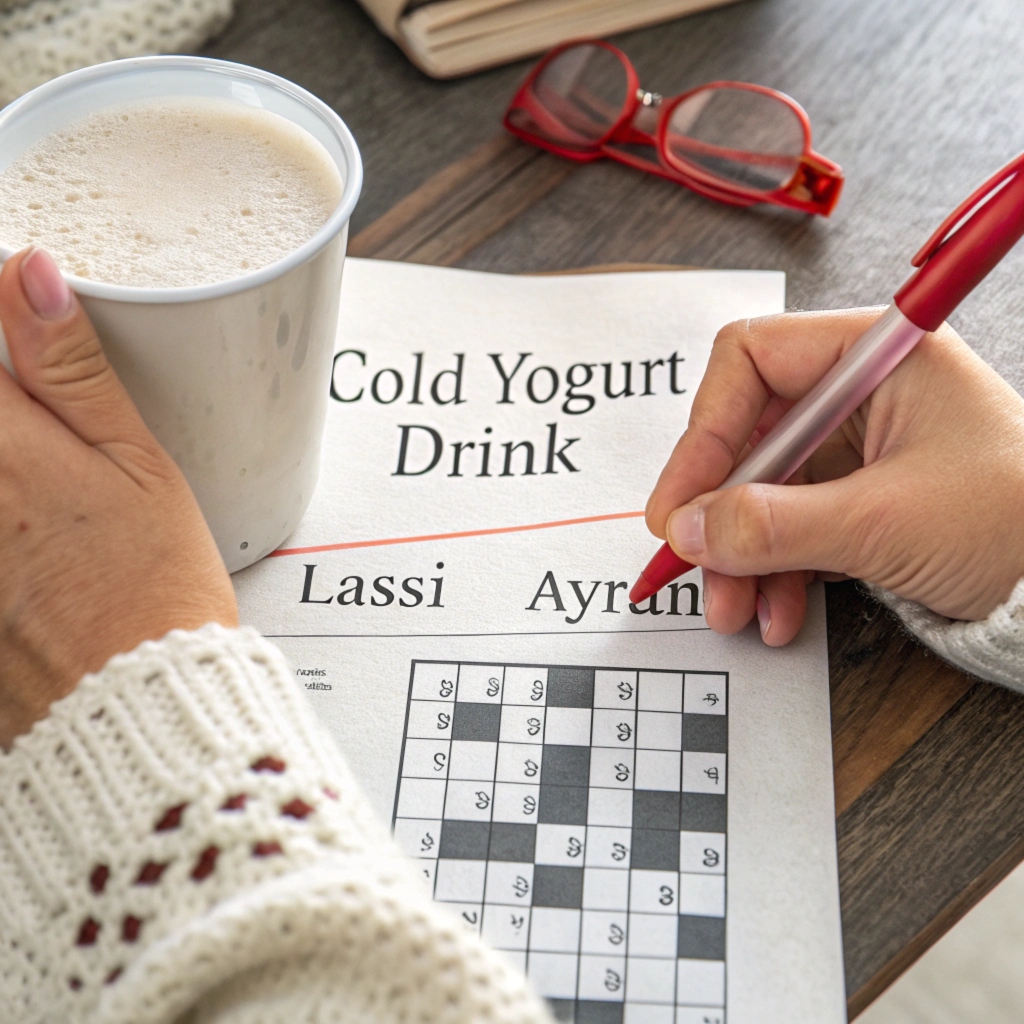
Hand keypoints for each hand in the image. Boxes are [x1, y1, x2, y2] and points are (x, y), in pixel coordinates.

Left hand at [0, 248, 236, 746]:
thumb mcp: (138, 465)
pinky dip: (15, 514)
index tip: (23, 328)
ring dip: (20, 460)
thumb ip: (73, 369)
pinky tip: (41, 533)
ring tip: (56, 494)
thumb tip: (30, 273)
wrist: (133, 708)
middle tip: (53, 439)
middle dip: (20, 408)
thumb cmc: (153, 590)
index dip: (3, 325)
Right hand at [645, 307, 1023, 645]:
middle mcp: (859, 393)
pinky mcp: (859, 497)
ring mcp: (858, 447)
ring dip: (740, 554)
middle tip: (692, 563)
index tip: (679, 503)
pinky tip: (776, 612)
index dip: (703, 431)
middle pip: (748, 435)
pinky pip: (791, 525)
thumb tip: (688, 528)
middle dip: (719, 511)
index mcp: (875, 356)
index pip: (750, 361)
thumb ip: (773, 525)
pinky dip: (774, 570)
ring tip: (734, 610)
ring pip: (763, 490)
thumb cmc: (1017, 524)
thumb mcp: (883, 524)